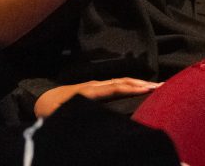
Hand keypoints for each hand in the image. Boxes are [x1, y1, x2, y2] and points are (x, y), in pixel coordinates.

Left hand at [35, 77, 160, 117]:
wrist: (42, 100)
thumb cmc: (50, 112)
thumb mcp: (58, 118)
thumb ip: (71, 118)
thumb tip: (89, 123)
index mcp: (87, 92)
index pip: (114, 88)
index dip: (132, 88)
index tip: (148, 90)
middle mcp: (94, 85)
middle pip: (122, 81)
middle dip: (142, 83)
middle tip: (162, 86)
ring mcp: (96, 85)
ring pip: (121, 81)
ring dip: (139, 82)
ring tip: (157, 86)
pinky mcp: (96, 88)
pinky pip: (117, 84)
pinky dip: (131, 84)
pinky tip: (141, 88)